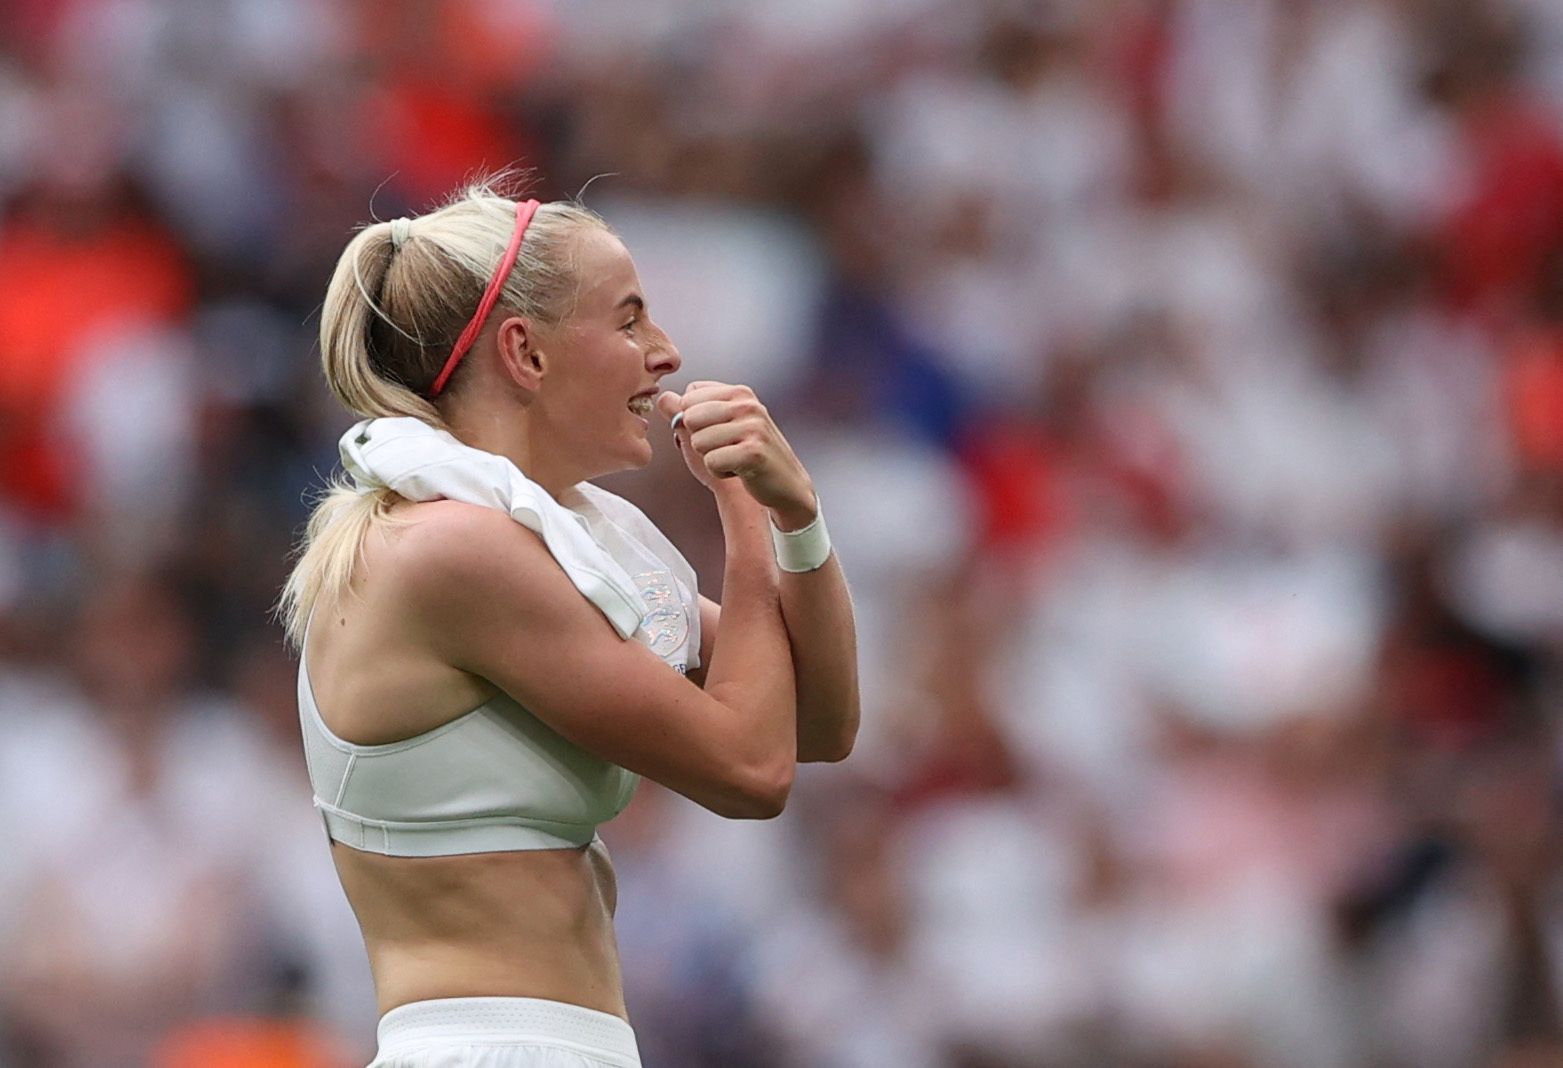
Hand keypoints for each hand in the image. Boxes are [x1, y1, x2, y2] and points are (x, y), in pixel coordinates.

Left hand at [656, 381, 816, 528]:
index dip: (693, 422)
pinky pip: (711, 461)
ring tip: (733, 459)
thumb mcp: (716, 428)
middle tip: (724, 448)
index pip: (688, 397)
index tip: (717, 432)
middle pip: (689, 418)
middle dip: (699, 441)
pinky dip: (719, 472)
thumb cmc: (744, 456)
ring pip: (698, 441)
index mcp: (738, 392)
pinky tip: (738, 471)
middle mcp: (747, 404)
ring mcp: (753, 427)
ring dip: (710, 458)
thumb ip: (687, 412)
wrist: (784, 485)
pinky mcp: (753, 452)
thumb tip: (663, 398)